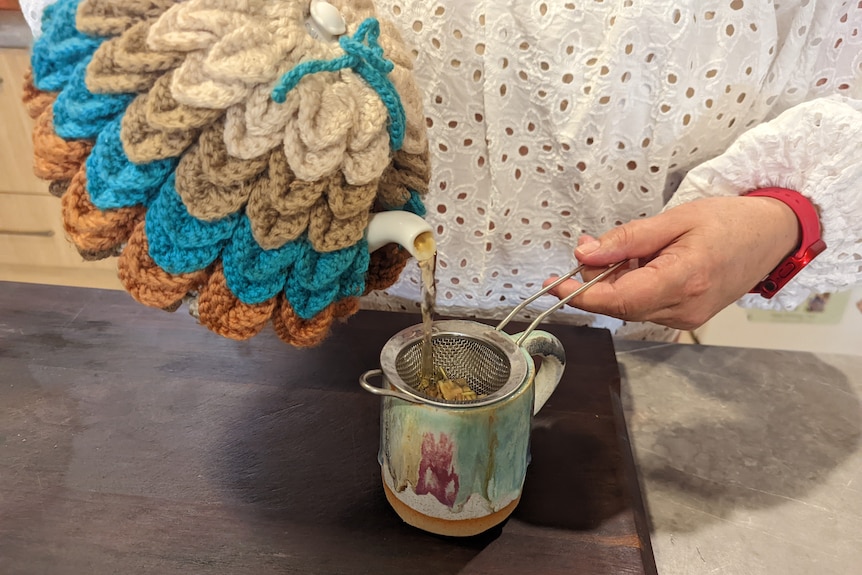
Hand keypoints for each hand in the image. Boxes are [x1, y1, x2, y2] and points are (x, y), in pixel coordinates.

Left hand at [543, 196, 800, 329]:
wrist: (773, 236)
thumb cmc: (730, 221)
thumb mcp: (675, 219)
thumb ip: (627, 239)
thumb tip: (584, 254)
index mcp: (684, 280)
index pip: (619, 300)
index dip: (581, 294)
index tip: (554, 284)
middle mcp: (684, 308)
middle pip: (619, 306)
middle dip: (594, 282)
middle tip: (586, 249)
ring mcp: (686, 318)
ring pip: (630, 308)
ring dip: (613, 283)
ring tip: (620, 251)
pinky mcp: (686, 317)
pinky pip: (645, 307)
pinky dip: (631, 287)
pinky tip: (638, 264)